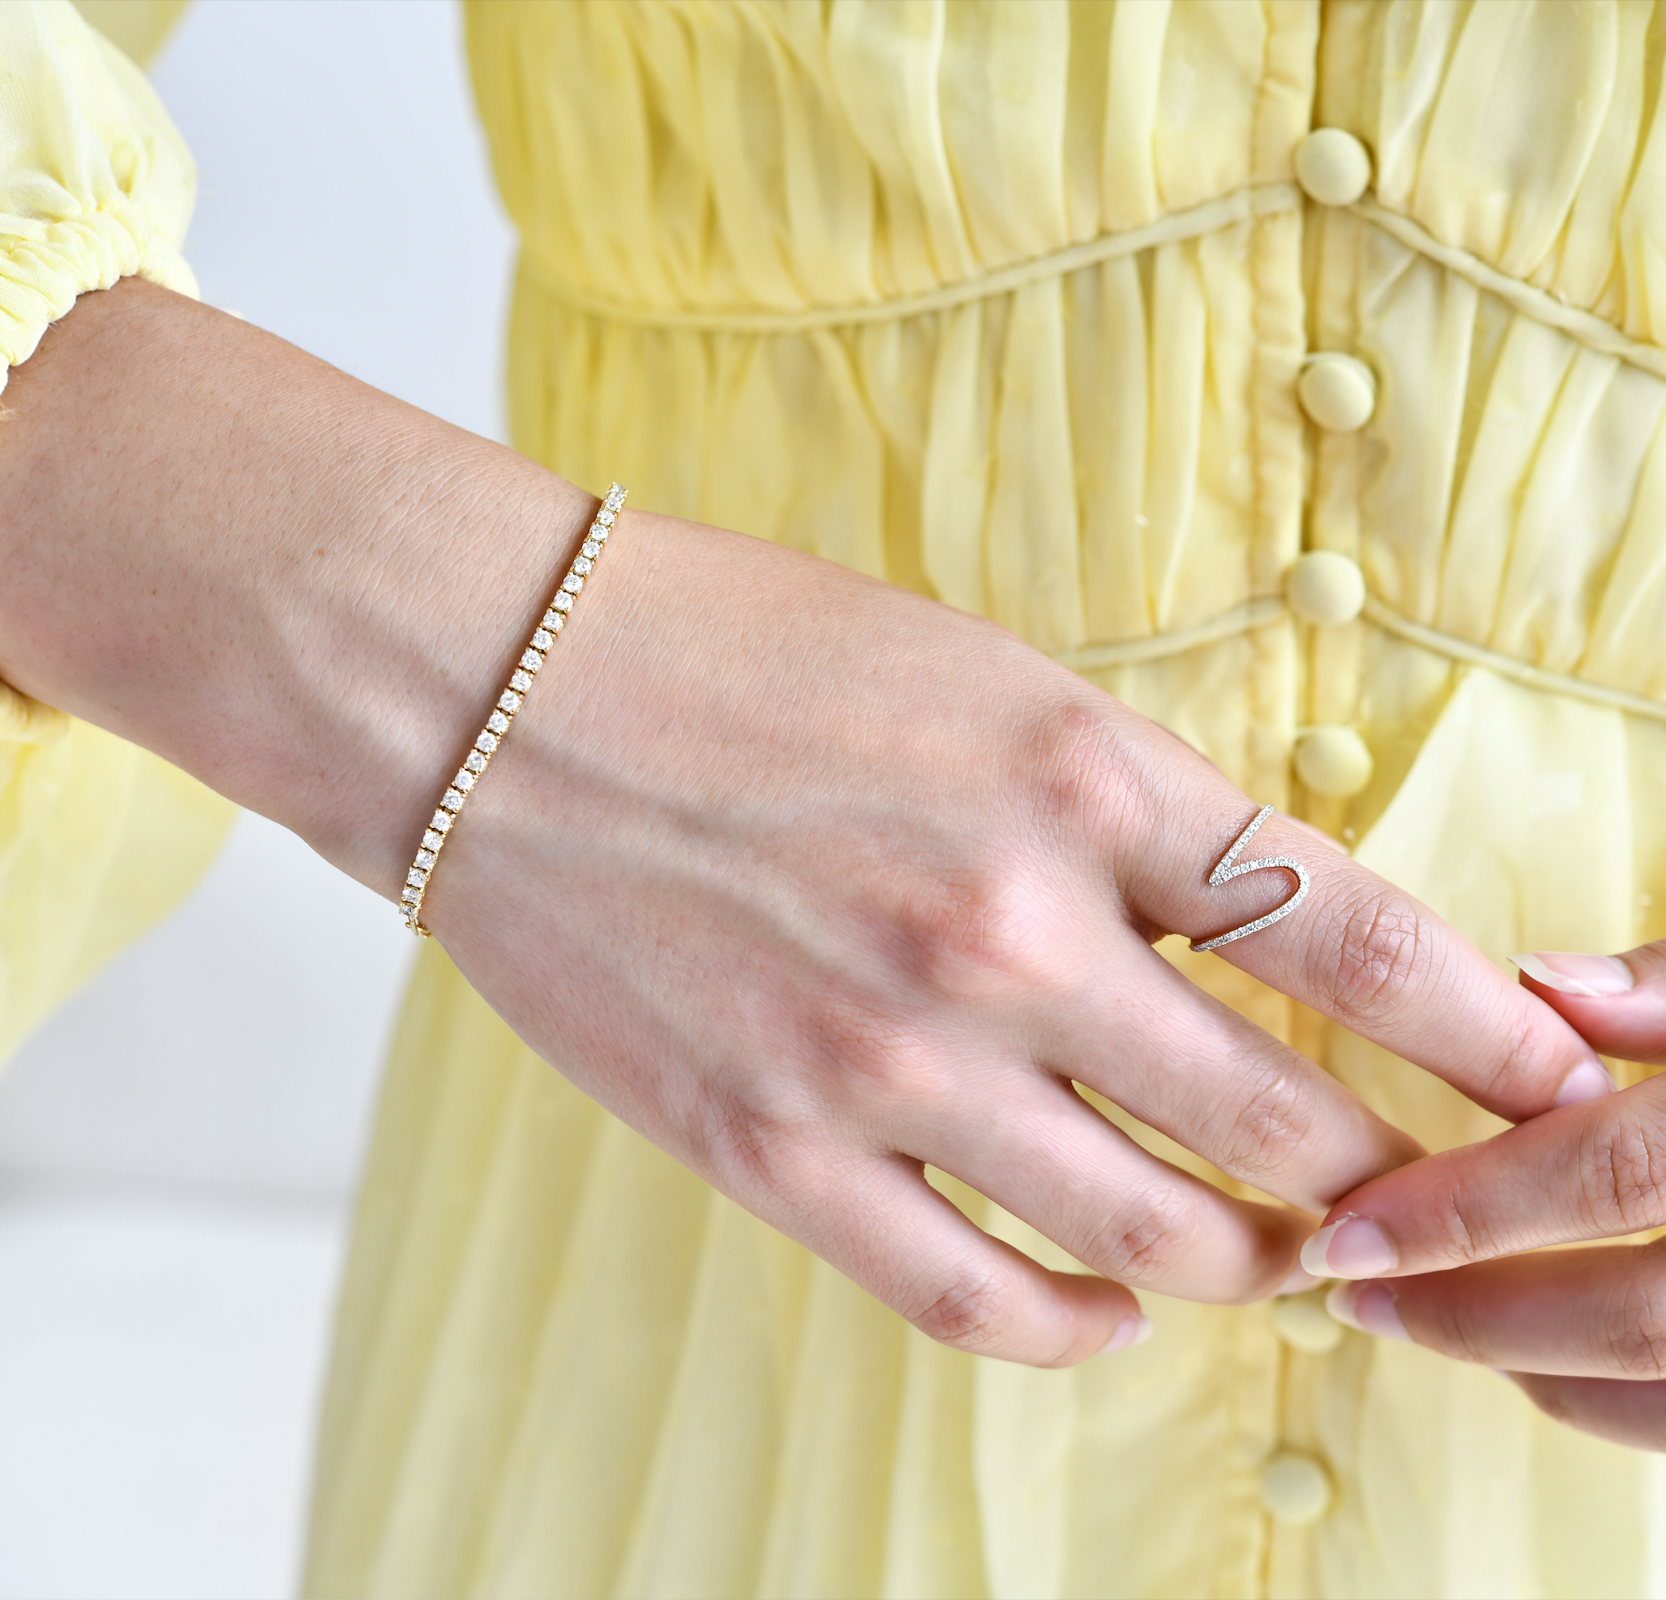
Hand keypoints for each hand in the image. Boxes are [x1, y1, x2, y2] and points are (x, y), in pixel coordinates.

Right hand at [0, 281, 1610, 1367]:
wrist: (497, 691)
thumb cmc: (739, 651)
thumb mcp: (976, 677)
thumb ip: (1125, 810)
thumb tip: (1254, 934)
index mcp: (1073, 777)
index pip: (1352, 935)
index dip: (1481, 1026)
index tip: (1542, 1072)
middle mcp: (1005, 934)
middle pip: (1283, 1125)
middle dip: (1375, 1171)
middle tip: (1392, 1180)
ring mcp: (887, 1063)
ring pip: (1159, 1243)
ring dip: (1246, 1261)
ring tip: (1259, 1248)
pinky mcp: (774, 1152)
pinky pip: (983, 1304)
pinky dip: (1081, 1325)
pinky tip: (1105, 1301)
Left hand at [1308, 942, 1665, 1448]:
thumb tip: (1542, 980)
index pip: (1607, 1176)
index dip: (1465, 1209)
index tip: (1341, 1231)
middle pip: (1637, 1319)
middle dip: (1479, 1314)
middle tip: (1352, 1297)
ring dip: (1536, 1367)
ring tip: (1421, 1319)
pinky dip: (1603, 1395)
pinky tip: (1526, 1354)